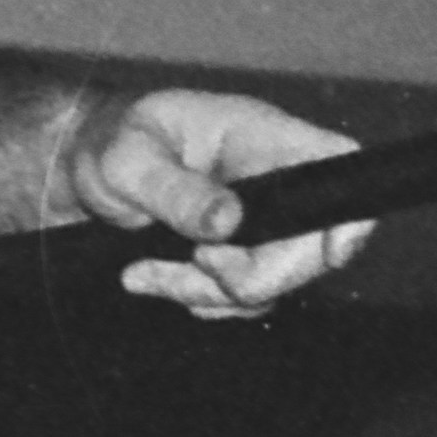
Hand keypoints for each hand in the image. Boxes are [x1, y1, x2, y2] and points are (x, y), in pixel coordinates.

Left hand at [78, 87, 369, 317]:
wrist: (84, 165)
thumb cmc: (111, 140)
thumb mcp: (130, 159)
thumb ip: (175, 190)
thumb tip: (228, 223)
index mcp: (265, 136)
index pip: (340, 164)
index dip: (351, 212)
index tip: (325, 253)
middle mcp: (276, 178)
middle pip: (314, 247)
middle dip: (253, 276)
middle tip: (195, 266)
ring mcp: (263, 220)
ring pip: (273, 282)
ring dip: (209, 294)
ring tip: (144, 274)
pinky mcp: (241, 253)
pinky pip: (241, 296)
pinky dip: (197, 299)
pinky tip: (150, 278)